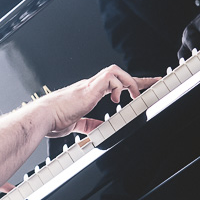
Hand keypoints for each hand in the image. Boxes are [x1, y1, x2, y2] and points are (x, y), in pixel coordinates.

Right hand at [40, 65, 157, 137]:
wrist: (43, 116)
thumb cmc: (53, 119)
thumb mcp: (76, 124)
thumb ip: (88, 125)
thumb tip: (98, 129)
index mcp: (87, 94)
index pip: (112, 85)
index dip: (129, 86)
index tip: (143, 88)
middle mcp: (90, 86)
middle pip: (119, 74)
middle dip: (139, 80)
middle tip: (155, 83)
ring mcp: (90, 85)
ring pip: (116, 71)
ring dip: (129, 82)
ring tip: (134, 96)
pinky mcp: (90, 88)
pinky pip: (111, 77)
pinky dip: (118, 86)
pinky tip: (116, 98)